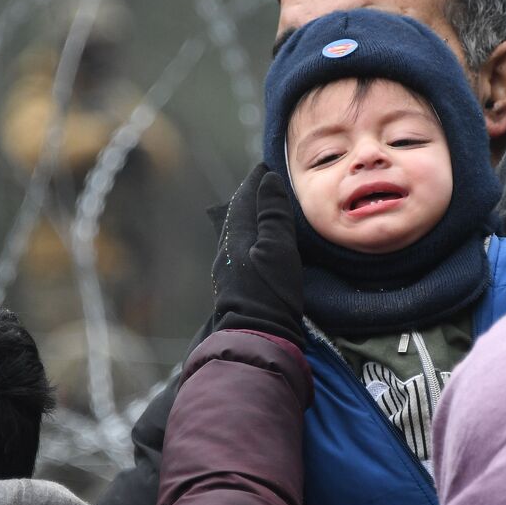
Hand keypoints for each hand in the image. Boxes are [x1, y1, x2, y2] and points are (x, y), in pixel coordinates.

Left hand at [212, 163, 305, 345]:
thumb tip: (267, 179)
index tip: (266, 166)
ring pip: (238, 233)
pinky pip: (242, 249)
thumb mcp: (278, 249)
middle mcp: (227, 250)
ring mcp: (229, 270)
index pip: (244, 198)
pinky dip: (252, 237)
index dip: (256, 181)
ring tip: (265, 210)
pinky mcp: (235, 286)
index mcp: (236, 236)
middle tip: (266, 184)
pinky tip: (261, 245)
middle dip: (251, 197)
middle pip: (237, 214)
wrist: (255, 338)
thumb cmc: (269, 293)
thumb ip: (272, 214)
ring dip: (250, 217)